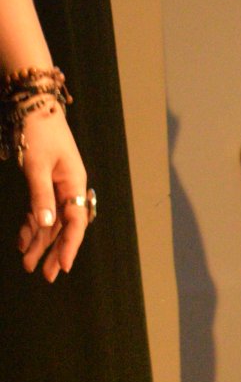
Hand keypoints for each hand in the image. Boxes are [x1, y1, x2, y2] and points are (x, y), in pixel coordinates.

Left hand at [16, 107, 90, 280]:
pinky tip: (23, 240)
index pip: (75, 221)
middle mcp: (69, 186)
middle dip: (55, 251)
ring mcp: (56, 184)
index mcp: (74, 182)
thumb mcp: (37, 166)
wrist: (32, 105)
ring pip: (50, 220)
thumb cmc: (38, 132)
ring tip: (29, 264)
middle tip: (47, 276)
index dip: (70, 245)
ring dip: (40, 242)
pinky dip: (31, 225)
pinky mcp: (44, 181)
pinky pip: (40, 209)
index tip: (65, 266)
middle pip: (64, 225)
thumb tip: (46, 224)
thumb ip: (41, 196)